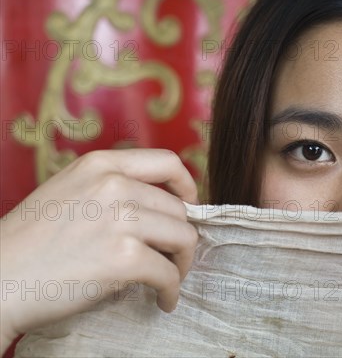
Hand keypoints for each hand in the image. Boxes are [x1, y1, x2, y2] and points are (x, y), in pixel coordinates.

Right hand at [0, 149, 198, 353]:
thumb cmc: (30, 242)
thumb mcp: (69, 191)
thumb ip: (112, 187)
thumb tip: (158, 205)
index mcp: (101, 165)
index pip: (167, 162)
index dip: (187, 185)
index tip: (189, 204)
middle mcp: (114, 185)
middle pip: (178, 208)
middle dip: (180, 236)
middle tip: (172, 257)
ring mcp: (120, 220)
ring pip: (184, 238)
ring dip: (182, 263)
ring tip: (170, 278)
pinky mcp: (124, 258)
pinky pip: (169, 274)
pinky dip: (172, 290)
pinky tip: (163, 300)